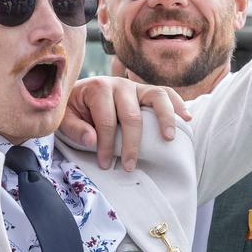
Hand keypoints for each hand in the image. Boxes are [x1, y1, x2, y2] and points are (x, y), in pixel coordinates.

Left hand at [61, 78, 189, 170]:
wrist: (77, 94)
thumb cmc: (73, 109)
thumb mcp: (64, 119)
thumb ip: (75, 129)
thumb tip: (93, 141)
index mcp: (98, 88)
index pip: (106, 120)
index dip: (106, 145)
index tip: (104, 164)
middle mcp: (120, 84)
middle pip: (132, 115)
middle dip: (131, 144)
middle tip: (129, 167)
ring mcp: (136, 86)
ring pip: (156, 97)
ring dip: (164, 119)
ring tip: (168, 139)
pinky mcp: (146, 91)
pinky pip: (166, 93)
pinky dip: (177, 104)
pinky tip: (186, 118)